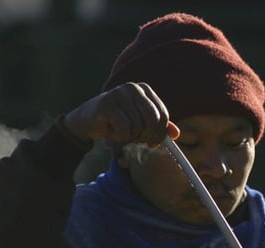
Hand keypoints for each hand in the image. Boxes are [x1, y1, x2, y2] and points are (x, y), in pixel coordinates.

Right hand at [62, 82, 179, 145]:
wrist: (88, 121)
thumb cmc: (116, 122)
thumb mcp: (140, 125)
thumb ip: (158, 128)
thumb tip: (176, 134)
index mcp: (145, 90)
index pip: (163, 115)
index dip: (160, 134)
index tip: (153, 143)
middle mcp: (133, 88)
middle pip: (153, 120)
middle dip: (147, 137)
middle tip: (138, 142)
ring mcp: (119, 93)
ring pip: (137, 126)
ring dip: (129, 137)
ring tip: (120, 133)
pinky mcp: (107, 103)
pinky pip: (124, 128)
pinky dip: (120, 137)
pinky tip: (111, 133)